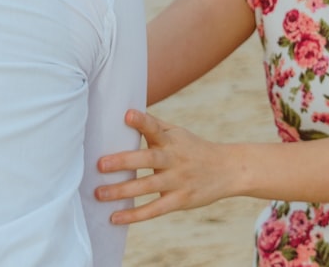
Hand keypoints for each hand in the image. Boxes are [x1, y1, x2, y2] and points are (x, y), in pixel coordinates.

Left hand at [95, 109, 233, 224]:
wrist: (228, 169)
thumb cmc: (194, 148)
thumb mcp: (178, 133)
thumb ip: (154, 125)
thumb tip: (127, 112)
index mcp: (171, 140)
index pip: (156, 128)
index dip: (142, 121)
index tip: (127, 115)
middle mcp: (174, 158)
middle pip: (148, 159)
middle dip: (124, 161)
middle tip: (101, 164)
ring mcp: (178, 180)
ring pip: (148, 186)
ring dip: (122, 191)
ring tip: (99, 194)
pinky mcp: (180, 200)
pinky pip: (155, 209)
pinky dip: (135, 214)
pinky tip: (115, 217)